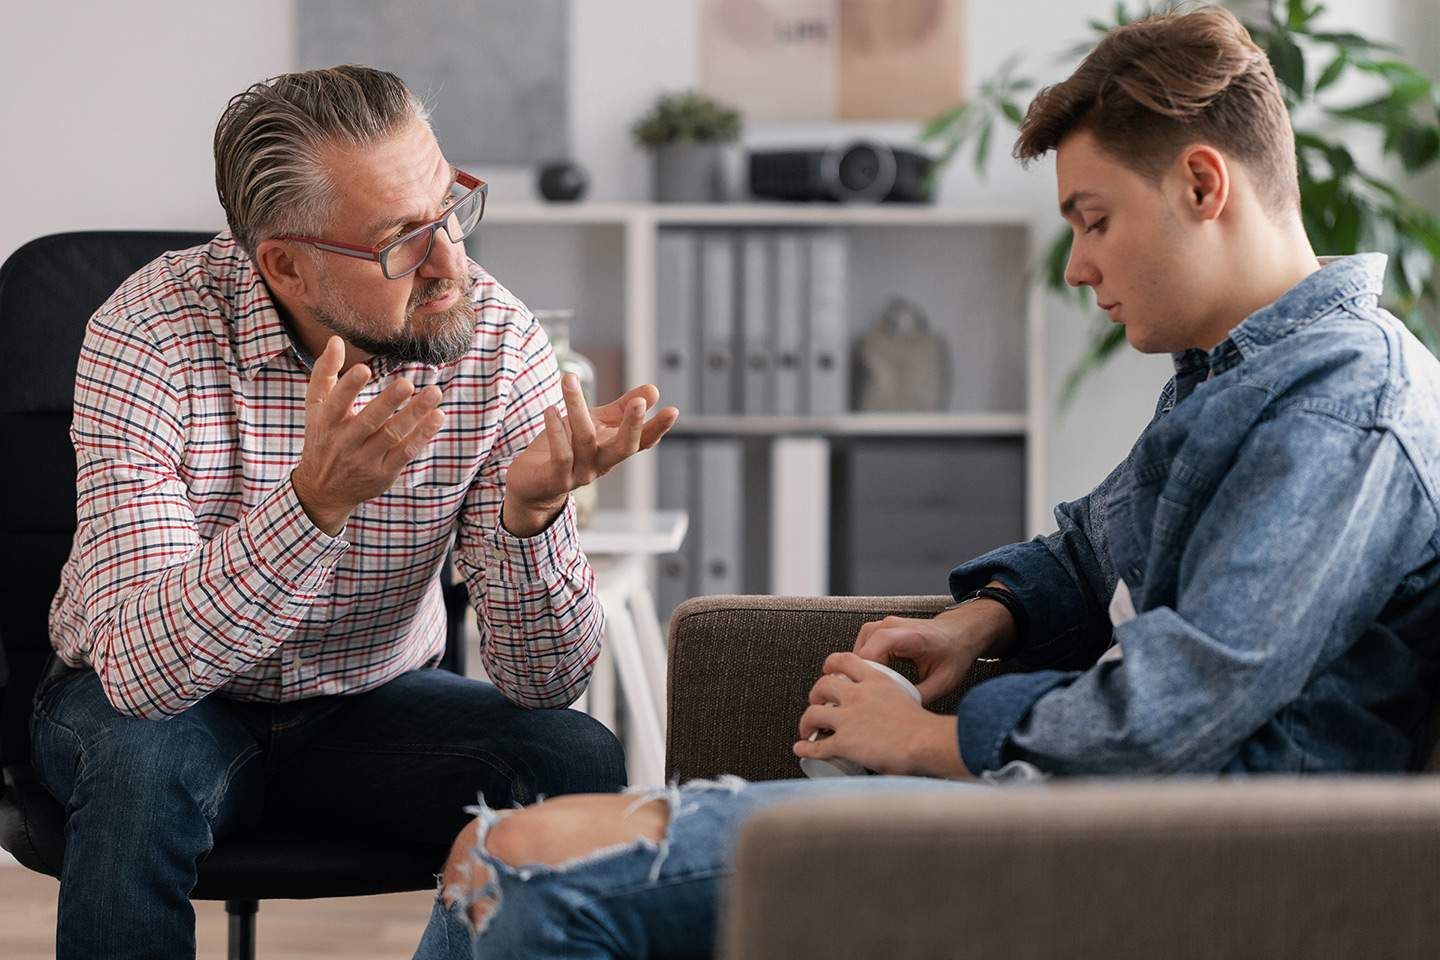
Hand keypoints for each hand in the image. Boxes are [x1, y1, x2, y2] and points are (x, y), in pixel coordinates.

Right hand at [290, 336, 445, 534]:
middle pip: (369, 420)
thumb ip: (325, 373)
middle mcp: (345, 442)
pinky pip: (405, 452)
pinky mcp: (384, 472)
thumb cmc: (323, 438)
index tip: (364, 368)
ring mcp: (365, 459)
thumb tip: (336, 339)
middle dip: (388, 402)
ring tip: (434, 393)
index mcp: (326, 422)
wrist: (322, 490)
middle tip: (407, 383)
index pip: (336, 402)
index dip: (349, 386)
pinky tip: (437, 417)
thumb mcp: (315, 408)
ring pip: (392, 435)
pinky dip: (422, 435)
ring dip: (414, 414)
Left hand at [502, 375, 678, 536]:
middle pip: (624, 447)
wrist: (531, 485)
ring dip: (577, 407)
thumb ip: (620, 409)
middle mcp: (601, 464)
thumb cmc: (566, 449)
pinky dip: (556, 431)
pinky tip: (551, 410)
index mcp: (613, 450)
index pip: (642, 441)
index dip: (658, 428)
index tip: (673, 410)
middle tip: (640, 403)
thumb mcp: (595, 425)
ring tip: (569, 379)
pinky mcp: (556, 478)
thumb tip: (654, 390)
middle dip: (633, 425)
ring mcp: (580, 473)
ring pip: (585, 440)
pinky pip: (561, 454)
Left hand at [793, 653, 970, 778]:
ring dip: (806, 722)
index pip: (846, 660)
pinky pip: (817, 746)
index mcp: (876, 681)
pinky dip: (806, 748)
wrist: (926, 742)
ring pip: (813, 714)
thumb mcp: (907, 699)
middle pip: (822, 685)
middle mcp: (857, 695)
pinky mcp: (844, 742)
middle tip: (817, 703)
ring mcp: (848, 718)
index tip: (828, 670)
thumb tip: (893, 714)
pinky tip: (801, 749)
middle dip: (815, 694)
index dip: (832, 664)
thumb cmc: (925, 727)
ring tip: (807, 729)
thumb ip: (894, 700)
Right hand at [852, 596, 1014, 702]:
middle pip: (860, 653)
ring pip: (857, 651)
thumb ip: (919, 696)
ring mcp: (882, 626)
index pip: (872, 650)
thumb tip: (898, 713)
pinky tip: (873, 679)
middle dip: (861, 678)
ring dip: (860, 672)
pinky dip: (864, 665)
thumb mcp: (942, 681)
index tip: (867, 695)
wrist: (959, 633)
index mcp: (908, 636)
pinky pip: (861, 649)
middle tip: (869, 700)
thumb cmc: (952, 652)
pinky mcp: (879, 631)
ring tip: (871, 690)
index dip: (865, 674)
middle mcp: (890, 626)